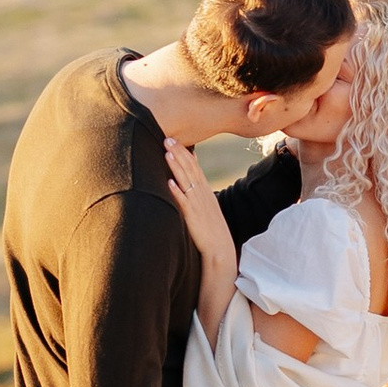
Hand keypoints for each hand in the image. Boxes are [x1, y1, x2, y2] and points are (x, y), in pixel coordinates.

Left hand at [164, 136, 236, 269]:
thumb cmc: (211, 228)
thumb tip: (187, 181)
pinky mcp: (192, 216)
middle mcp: (201, 194)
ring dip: (176, 166)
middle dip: (178, 153)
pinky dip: (176, 191)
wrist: (220, 248)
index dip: (184, 152)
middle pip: (189, 169)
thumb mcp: (206, 206)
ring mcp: (197, 204)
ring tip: (167, 152)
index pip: (194, 166)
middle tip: (167, 138)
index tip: (174, 139)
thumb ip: (197, 193)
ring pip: (185, 181)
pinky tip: (169, 182)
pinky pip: (183, 202)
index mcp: (205, 190)